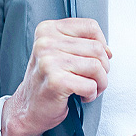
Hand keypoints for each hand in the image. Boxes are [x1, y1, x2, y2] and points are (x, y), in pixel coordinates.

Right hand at [2, 18, 110, 135]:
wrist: (27, 108)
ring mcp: (49, 61)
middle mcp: (46, 42)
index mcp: (48, 30)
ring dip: (100, 82)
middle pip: (96, 48)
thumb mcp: (59, 52)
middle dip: (103, 67)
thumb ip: (82, 44)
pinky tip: (81, 96)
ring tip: (90, 88)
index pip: (90, 26)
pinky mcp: (56, 81)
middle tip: (94, 79)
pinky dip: (92, 94)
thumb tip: (108, 50)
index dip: (101, 43)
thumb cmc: (47, 81)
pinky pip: (91, 85)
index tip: (96, 58)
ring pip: (97, 67)